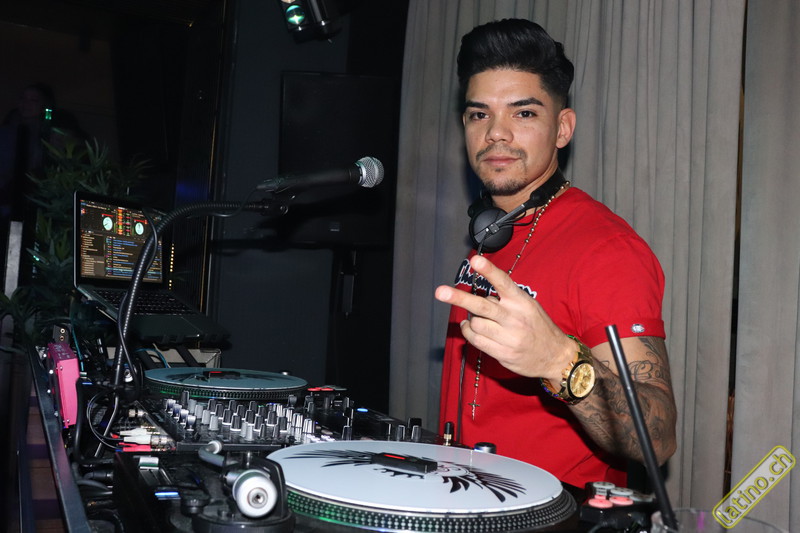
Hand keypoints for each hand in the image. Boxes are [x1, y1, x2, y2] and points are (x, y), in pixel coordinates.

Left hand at [434, 255, 574, 381]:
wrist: (555, 357)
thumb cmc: (538, 326)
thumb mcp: (528, 306)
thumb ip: (506, 299)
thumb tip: (480, 295)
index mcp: (522, 302)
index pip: (503, 282)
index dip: (488, 271)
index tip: (475, 260)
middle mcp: (515, 318)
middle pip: (482, 306)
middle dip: (459, 298)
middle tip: (440, 292)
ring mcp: (509, 337)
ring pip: (475, 324)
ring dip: (470, 320)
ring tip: (474, 318)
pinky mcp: (503, 353)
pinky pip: (476, 341)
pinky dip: (469, 333)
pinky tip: (470, 328)